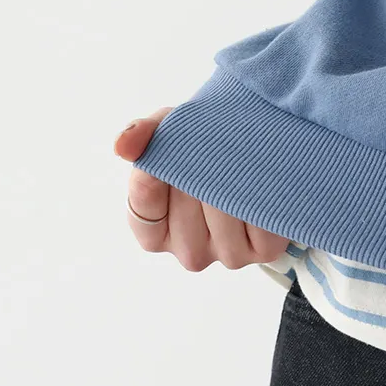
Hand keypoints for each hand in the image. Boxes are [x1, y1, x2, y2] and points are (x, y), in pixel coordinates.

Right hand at [114, 108, 289, 271]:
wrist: (255, 145)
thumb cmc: (203, 144)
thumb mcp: (169, 130)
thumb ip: (142, 134)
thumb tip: (121, 147)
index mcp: (155, 231)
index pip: (143, 212)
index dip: (151, 181)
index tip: (162, 156)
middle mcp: (189, 251)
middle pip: (186, 216)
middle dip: (196, 176)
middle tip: (209, 148)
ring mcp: (226, 255)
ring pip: (224, 220)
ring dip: (231, 183)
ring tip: (235, 156)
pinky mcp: (263, 250)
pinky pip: (260, 224)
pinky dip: (263, 195)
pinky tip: (259, 175)